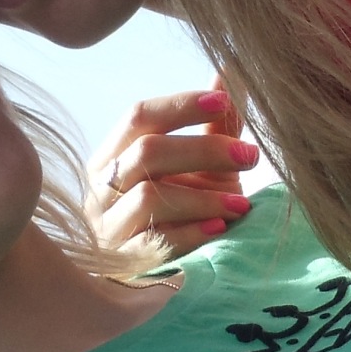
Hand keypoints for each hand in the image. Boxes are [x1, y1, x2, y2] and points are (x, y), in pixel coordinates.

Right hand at [85, 78, 258, 255]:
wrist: (157, 278)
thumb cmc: (178, 215)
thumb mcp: (197, 170)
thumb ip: (211, 128)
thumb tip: (228, 73)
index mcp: (112, 156)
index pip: (138, 116)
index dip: (180, 104)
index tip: (223, 101)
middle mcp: (101, 189)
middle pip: (146, 152)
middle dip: (204, 150)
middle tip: (250, 155)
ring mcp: (107, 229)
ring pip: (149, 196)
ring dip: (203, 197)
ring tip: (242, 204)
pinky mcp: (122, 266)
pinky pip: (155, 243)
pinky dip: (191, 232)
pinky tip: (220, 228)